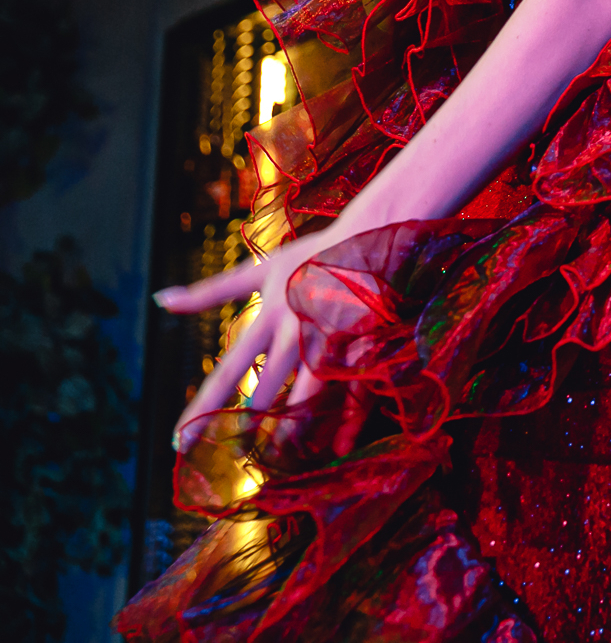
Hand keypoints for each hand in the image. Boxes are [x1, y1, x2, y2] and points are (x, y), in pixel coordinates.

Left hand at [155, 219, 364, 451]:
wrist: (369, 233)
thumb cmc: (312, 254)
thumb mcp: (257, 270)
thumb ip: (210, 292)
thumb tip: (160, 300)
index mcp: (266, 318)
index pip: (226, 372)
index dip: (202, 409)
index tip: (179, 442)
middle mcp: (293, 332)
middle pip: (266, 390)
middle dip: (248, 424)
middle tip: (231, 456)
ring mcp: (329, 338)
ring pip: (307, 394)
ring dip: (291, 428)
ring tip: (276, 455)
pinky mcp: (362, 340)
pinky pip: (352, 386)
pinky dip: (346, 417)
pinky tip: (339, 443)